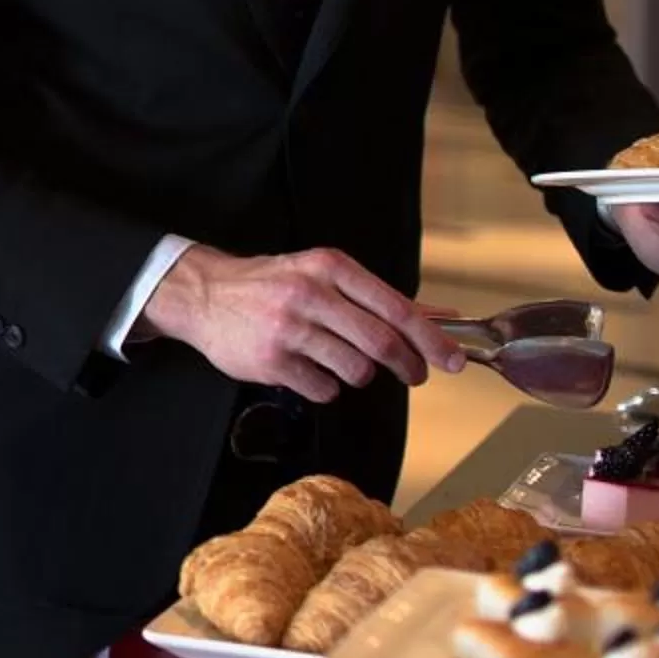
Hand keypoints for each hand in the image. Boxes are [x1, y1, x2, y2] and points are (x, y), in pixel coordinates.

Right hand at [140, 245, 465, 403]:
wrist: (204, 295)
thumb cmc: (272, 285)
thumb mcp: (323, 275)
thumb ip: (379, 299)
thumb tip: (440, 316)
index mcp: (330, 268)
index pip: (396, 308)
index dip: (431, 339)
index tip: (454, 360)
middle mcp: (311, 295)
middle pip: (382, 343)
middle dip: (408, 365)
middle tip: (414, 374)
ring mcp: (289, 329)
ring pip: (356, 371)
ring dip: (358, 374)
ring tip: (337, 360)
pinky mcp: (272, 361)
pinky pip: (324, 390)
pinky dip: (324, 386)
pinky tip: (307, 369)